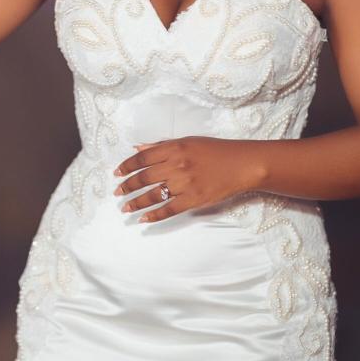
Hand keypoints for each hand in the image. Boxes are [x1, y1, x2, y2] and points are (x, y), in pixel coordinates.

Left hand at [113, 137, 263, 222]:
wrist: (242, 164)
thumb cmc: (215, 151)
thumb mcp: (187, 141)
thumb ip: (161, 146)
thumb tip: (137, 149)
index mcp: (174, 148)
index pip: (142, 159)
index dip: (126, 166)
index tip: (116, 174)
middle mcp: (177, 165)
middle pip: (144, 178)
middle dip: (127, 187)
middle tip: (117, 193)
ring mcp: (186, 184)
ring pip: (153, 195)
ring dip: (136, 203)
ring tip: (125, 208)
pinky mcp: (195, 199)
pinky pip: (170, 210)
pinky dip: (154, 215)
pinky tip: (143, 219)